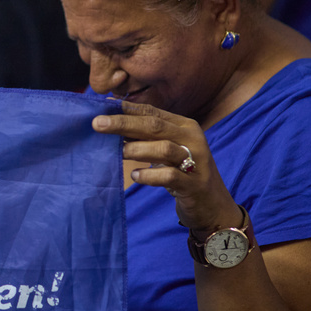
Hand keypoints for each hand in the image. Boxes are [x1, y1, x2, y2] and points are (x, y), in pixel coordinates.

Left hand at [92, 100, 243, 231]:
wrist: (212, 204)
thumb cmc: (182, 173)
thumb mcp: (166, 150)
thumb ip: (145, 136)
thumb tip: (110, 122)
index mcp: (184, 126)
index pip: (152, 112)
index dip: (126, 109)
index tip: (101, 106)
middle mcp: (192, 139)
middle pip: (155, 126)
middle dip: (124, 124)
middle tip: (97, 124)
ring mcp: (196, 161)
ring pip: (164, 148)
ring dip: (137, 149)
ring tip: (118, 152)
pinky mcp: (194, 184)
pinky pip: (170, 176)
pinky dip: (150, 175)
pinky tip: (135, 176)